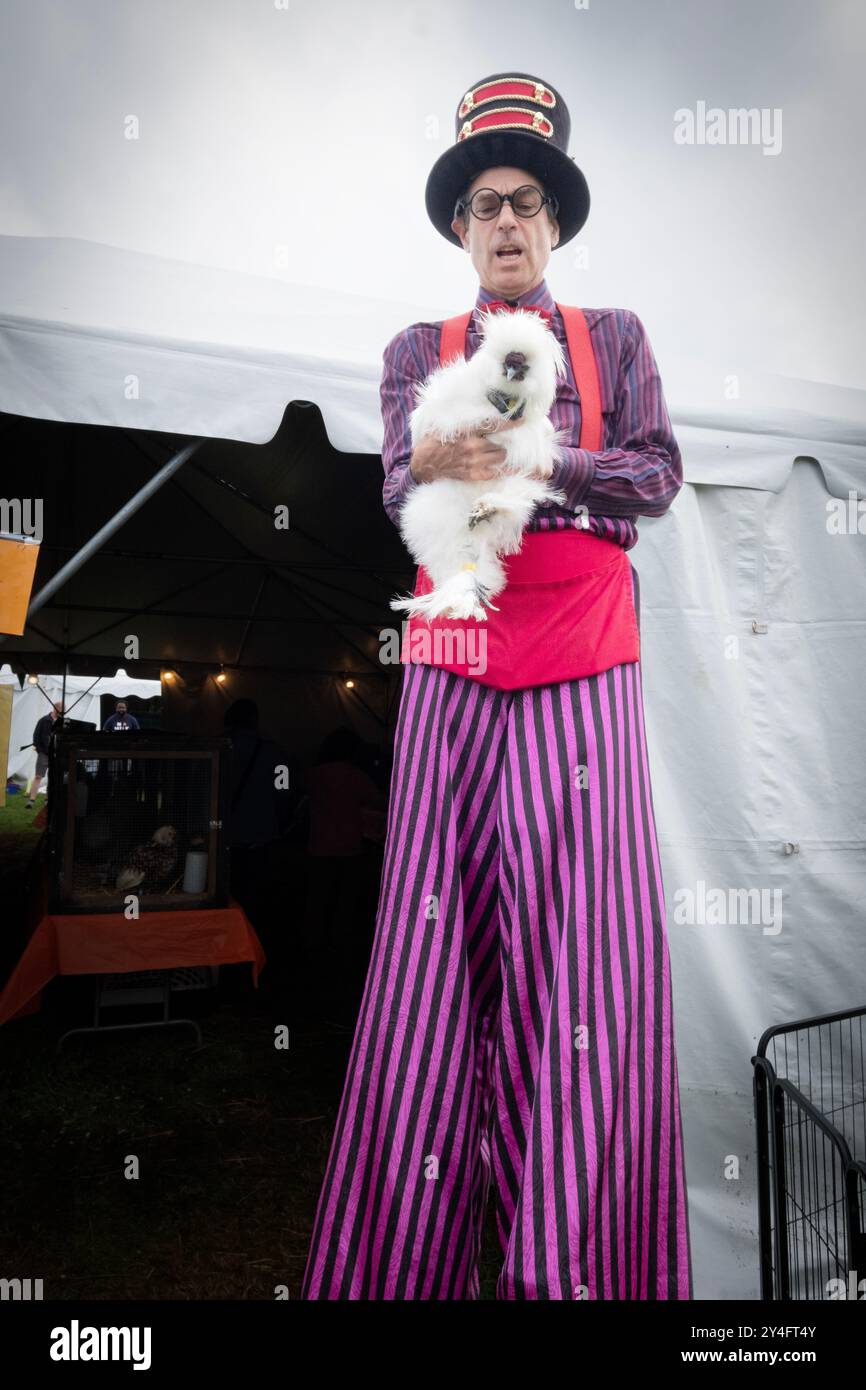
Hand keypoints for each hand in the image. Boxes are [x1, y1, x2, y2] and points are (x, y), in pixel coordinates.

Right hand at [409, 417, 523, 483]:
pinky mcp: (473, 474)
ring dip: (501, 455)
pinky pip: (496, 472)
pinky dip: (504, 470)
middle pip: (500, 444)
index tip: (522, 419)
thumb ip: (459, 417)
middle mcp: (473, 446)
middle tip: (501, 443)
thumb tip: (469, 404)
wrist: (423, 465)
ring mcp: (474, 461)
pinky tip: (510, 468)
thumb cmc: (433, 442)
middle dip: (502, 444)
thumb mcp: (443, 424)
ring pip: (500, 457)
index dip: (509, 422)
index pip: (493, 425)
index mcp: (466, 431)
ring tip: (499, 453)